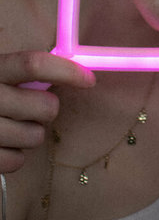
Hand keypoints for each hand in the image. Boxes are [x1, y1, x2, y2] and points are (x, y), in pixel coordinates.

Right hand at [0, 51, 94, 172]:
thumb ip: (22, 67)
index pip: (33, 64)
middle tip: (34, 105)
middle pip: (45, 106)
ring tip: (12, 125)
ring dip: (31, 132)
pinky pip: (17, 161)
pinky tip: (1, 143)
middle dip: (48, 107)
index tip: (89, 78)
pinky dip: (15, 154)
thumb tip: (70, 58)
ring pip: (35, 136)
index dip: (66, 70)